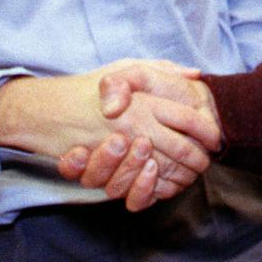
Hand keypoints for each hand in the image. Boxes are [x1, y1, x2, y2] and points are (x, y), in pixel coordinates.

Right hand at [0, 59, 218, 208]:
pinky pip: (135, 194)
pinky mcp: (108, 174)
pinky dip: (152, 191)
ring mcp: (123, 153)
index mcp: (145, 101)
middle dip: (198, 158)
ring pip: (162, 172)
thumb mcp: (127, 67)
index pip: (188, 117)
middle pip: (181, 149)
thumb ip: (161, 69)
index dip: (207, 129)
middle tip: (205, 161)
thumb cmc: (89, 87)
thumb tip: (194, 73)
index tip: (215, 136)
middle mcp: (136, 127)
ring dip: (179, 175)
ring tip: (188, 174)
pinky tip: (159, 184)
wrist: (46, 110)